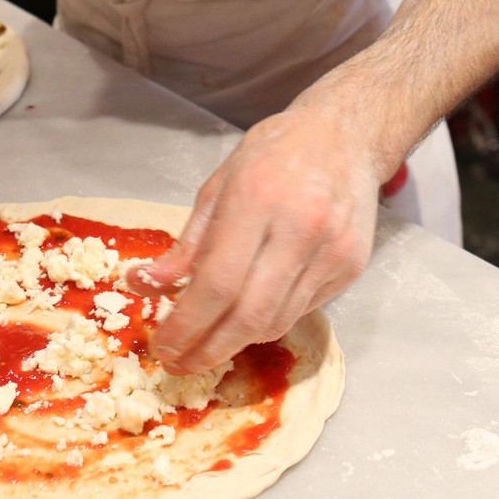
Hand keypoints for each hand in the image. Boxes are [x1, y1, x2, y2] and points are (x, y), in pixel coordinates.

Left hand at [127, 107, 382, 372]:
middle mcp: (300, 228)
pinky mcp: (352, 267)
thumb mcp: (219, 184)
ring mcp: (332, 251)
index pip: (217, 282)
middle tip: (180, 363)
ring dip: (237, 341)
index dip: (186, 324)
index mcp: (257, 198)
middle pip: (249, 315)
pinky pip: (302, 311)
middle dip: (208, 350)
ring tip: (207, 343)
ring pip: (277, 321)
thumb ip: (187, 243)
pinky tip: (248, 315)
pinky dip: (269, 321)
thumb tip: (146, 286)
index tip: (162, 344)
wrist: (346, 135)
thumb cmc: (276, 151)